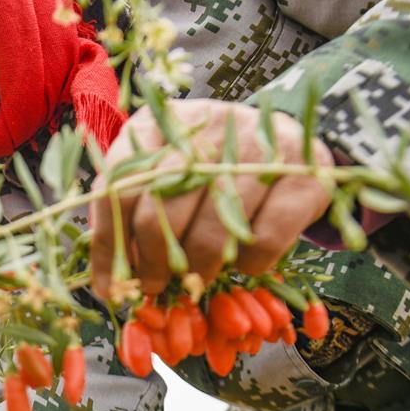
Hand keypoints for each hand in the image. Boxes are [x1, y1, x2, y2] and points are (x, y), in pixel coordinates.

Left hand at [90, 100, 333, 297]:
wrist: (293, 146)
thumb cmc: (212, 170)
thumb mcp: (167, 173)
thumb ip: (134, 209)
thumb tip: (109, 279)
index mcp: (160, 123)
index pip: (117, 188)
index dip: (108, 244)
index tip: (109, 286)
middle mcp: (207, 126)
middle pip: (159, 213)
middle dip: (150, 264)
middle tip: (154, 287)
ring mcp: (258, 148)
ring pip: (211, 234)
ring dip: (198, 270)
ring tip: (196, 279)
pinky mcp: (301, 175)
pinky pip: (262, 242)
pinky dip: (249, 266)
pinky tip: (243, 261)